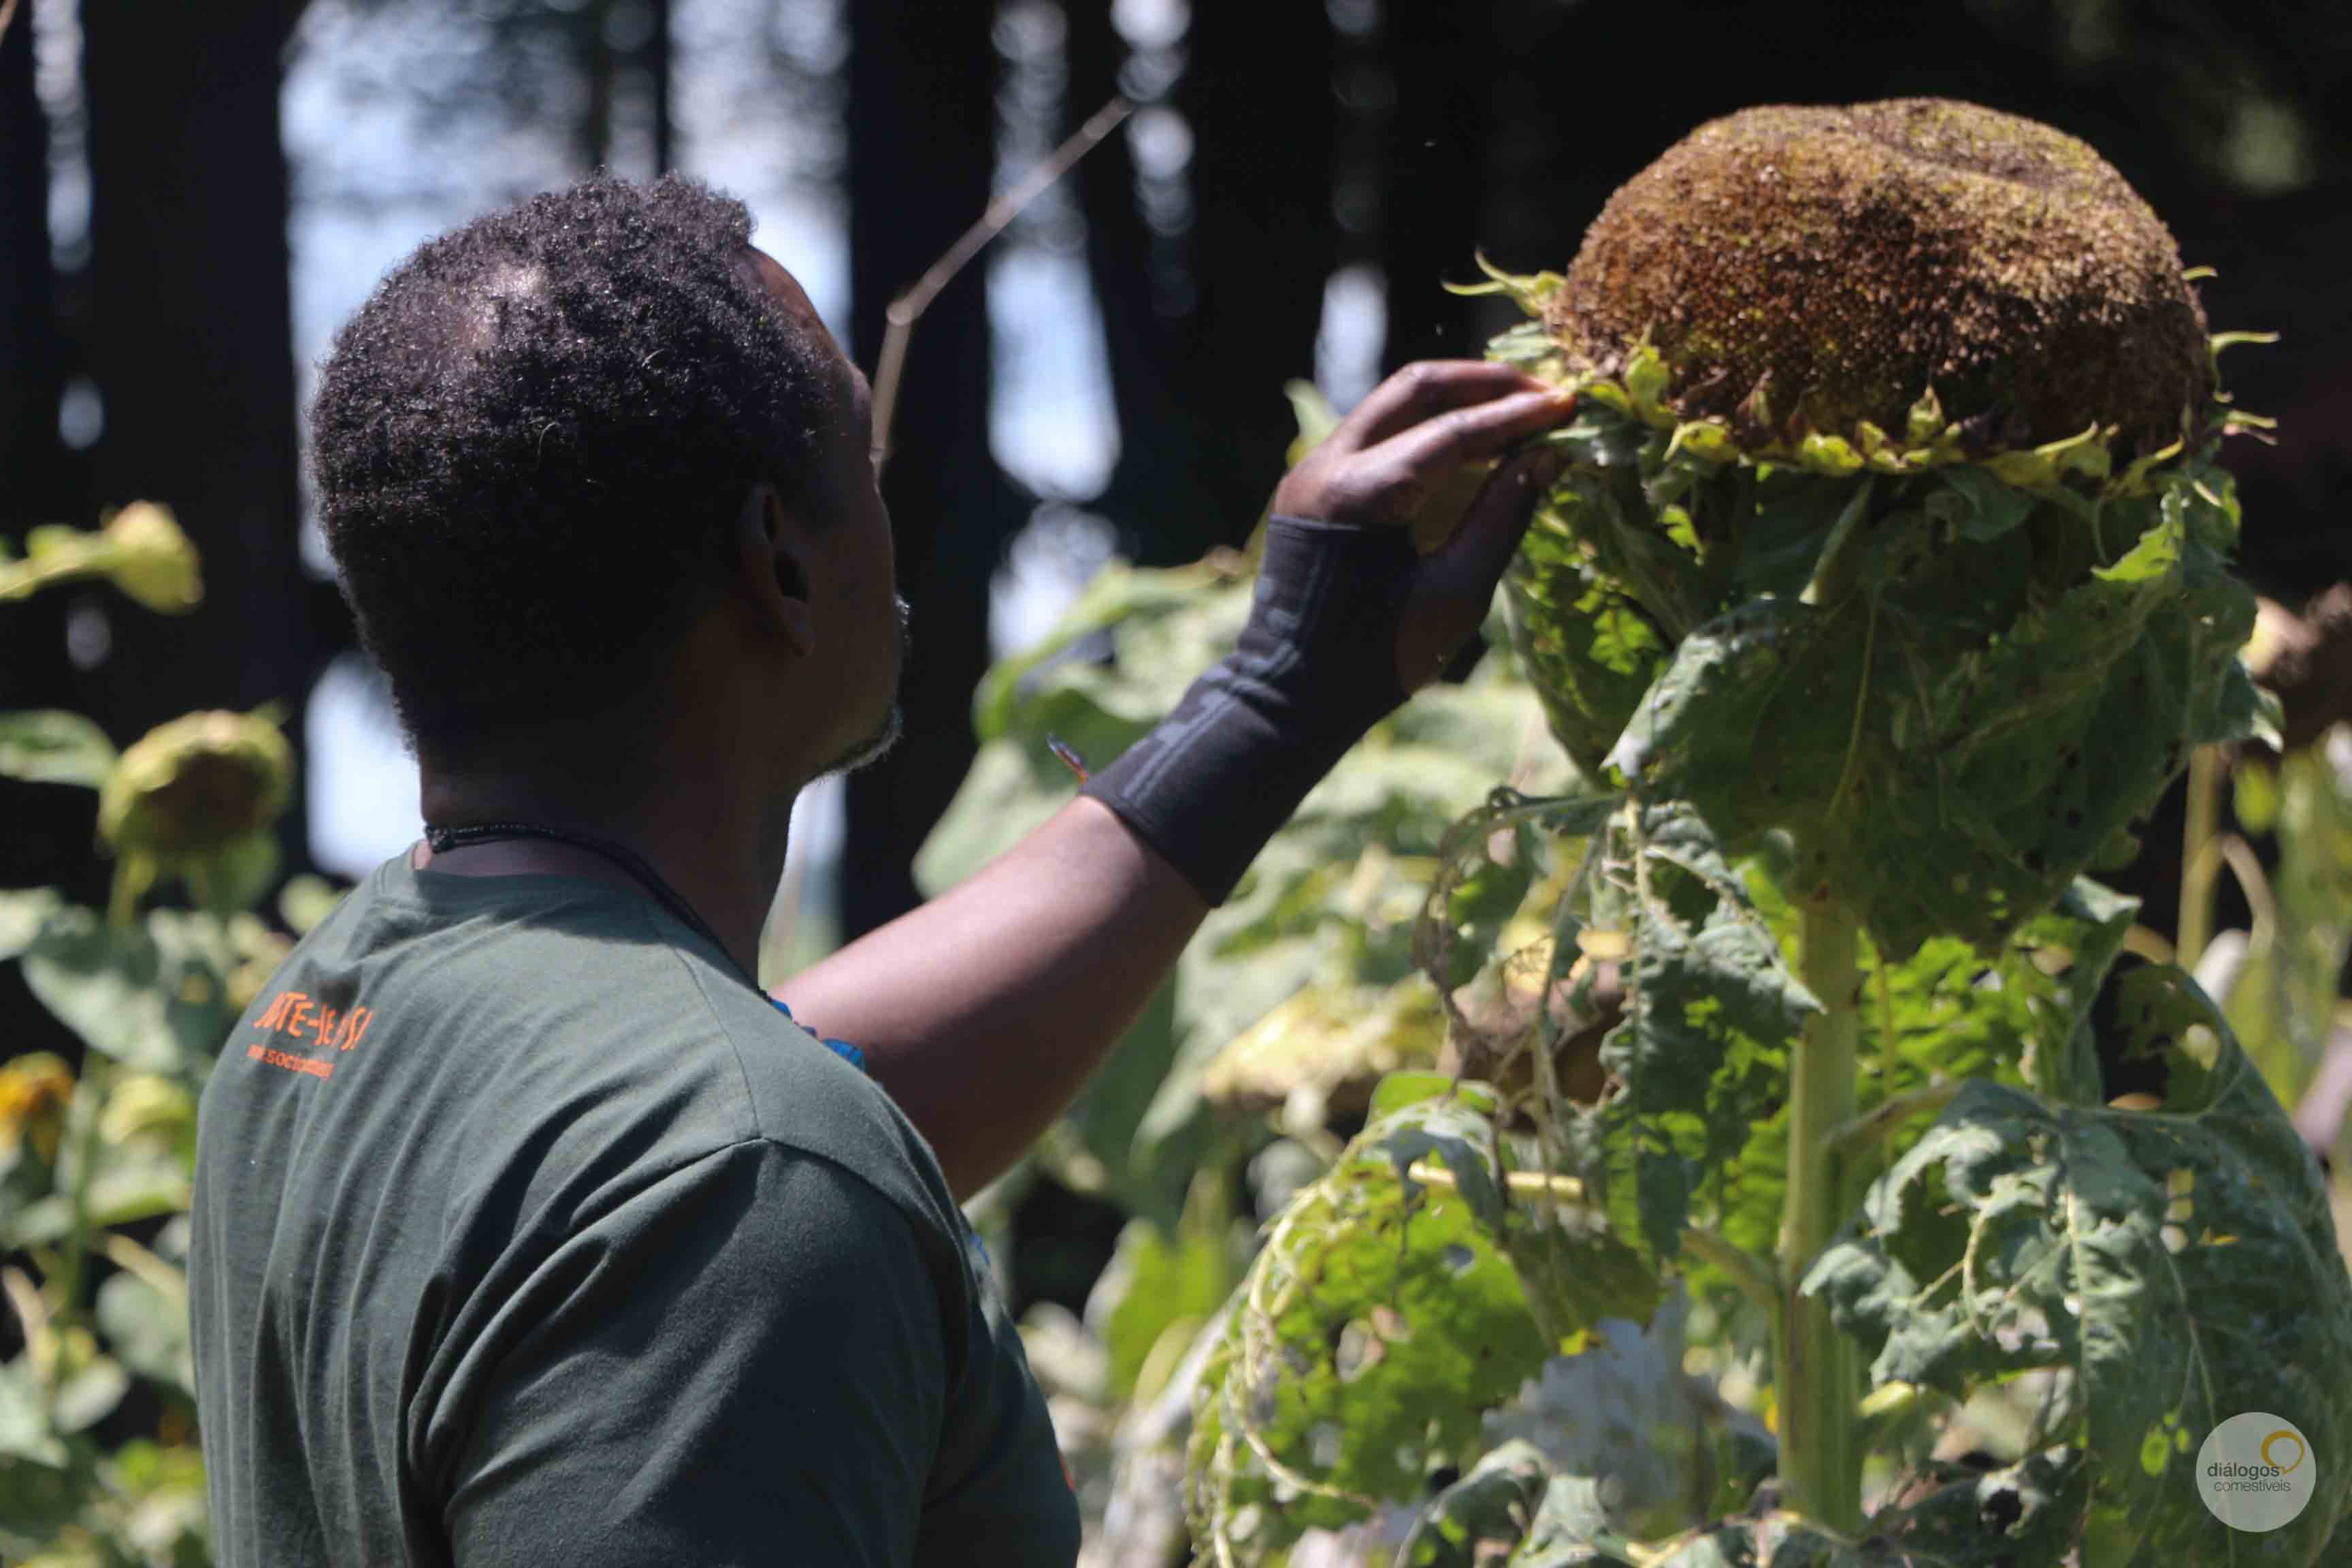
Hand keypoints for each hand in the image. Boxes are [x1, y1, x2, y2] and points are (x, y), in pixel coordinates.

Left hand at [1272, 361, 1574, 691]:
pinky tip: (1476, 440)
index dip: (1517, 417)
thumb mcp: (1454, 596)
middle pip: (1416, 388)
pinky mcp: (1312, 484)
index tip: (1570, 405)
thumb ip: (1502, 519)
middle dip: (1486, 384)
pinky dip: (1429, 426)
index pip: (1453, 431)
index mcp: (1358, 495)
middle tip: (1546, 394)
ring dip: (1458, 399)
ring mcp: (1311, 470)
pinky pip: (1378, 433)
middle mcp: (1325, 466)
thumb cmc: (1375, 662)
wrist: (1288, 697)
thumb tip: (1548, 455)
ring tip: (1521, 410)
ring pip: (1394, 403)